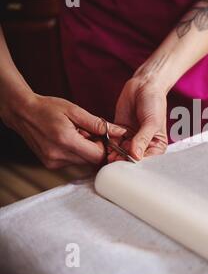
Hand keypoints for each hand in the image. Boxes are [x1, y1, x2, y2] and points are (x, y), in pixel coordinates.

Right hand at [1, 94, 125, 168]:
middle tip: (90, 132)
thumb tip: (120, 132)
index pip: (98, 155)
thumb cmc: (48, 108)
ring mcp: (53, 162)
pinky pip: (74, 162)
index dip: (107, 147)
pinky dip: (77, 152)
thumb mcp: (75, 111)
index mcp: (65, 141)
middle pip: (92, 160)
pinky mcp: (51, 165)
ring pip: (84, 162)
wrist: (22, 113)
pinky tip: (70, 140)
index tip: (106, 136)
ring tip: (78, 134)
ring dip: (87, 150)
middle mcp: (58, 156)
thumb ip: (99, 124)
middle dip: (97, 148)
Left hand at [112, 76, 167, 161]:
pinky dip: (108, 145)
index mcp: (156, 146)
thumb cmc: (154, 103)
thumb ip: (143, 139)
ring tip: (110, 155)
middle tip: (115, 160)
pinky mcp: (120, 133)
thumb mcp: (152, 123)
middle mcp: (144, 145)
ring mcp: (131, 139)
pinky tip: (106, 146)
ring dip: (114, 154)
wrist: (144, 86)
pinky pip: (112, 142)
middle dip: (123, 160)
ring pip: (121, 152)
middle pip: (132, 158)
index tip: (127, 164)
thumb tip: (135, 156)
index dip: (137, 164)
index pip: (147, 160)